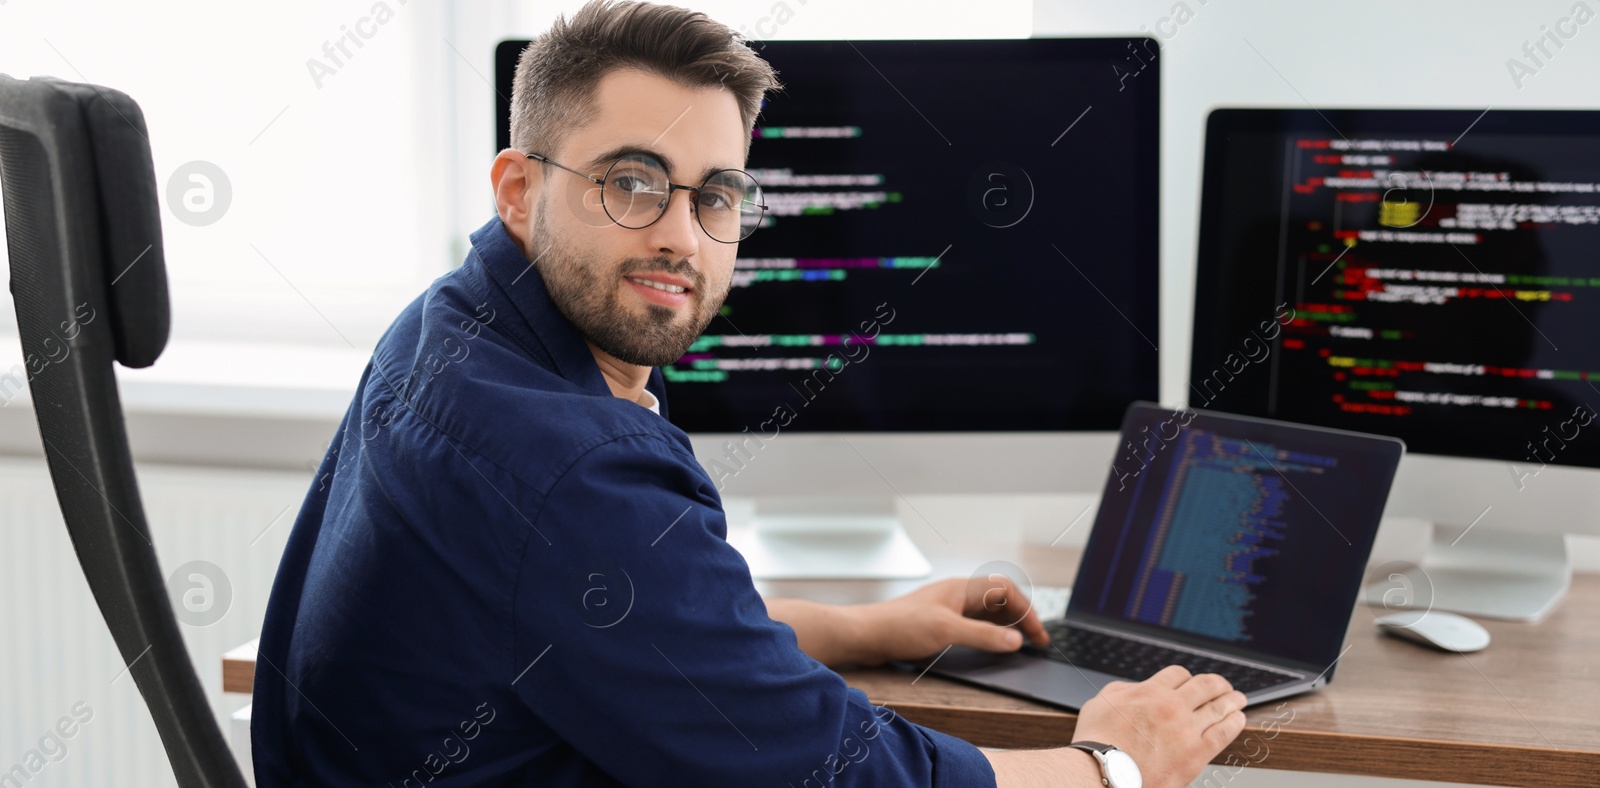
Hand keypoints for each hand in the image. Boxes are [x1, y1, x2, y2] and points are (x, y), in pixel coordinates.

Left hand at [853, 575, 1048, 664]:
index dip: (1026, 611)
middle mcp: (957, 594)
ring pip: (988, 611)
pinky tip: (991, 645)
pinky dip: (990, 632)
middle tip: (1036, 640)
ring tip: (1020, 642)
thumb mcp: (946, 631)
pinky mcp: (940, 622)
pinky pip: (974, 622)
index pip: (1007, 591)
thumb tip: (1015, 640)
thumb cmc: (899, 626)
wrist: (866, 634)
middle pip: (1000, 598)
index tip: (1037, 636)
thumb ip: (983, 635)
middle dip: (1021, 616)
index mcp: (962, 588)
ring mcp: (948, 607)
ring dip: (1007, 624)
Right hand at [1072, 665, 1247, 787]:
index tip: (1190, 682)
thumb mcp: (1101, 702)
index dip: (1186, 677)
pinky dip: (1234, 724)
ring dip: (1231, 699)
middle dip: (1217, 684)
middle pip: (1205, 686)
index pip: (1179, 674)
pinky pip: (1223, 734)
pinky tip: (1238, 719)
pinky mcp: (1195, 755)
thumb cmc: (1097, 742)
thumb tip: (1137, 688)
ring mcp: (1186, 730)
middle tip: (1223, 685)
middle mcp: (1172, 707)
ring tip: (1238, 698)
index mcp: (1150, 691)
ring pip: (1218, 707)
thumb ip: (1124, 691)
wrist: (1104, 772)